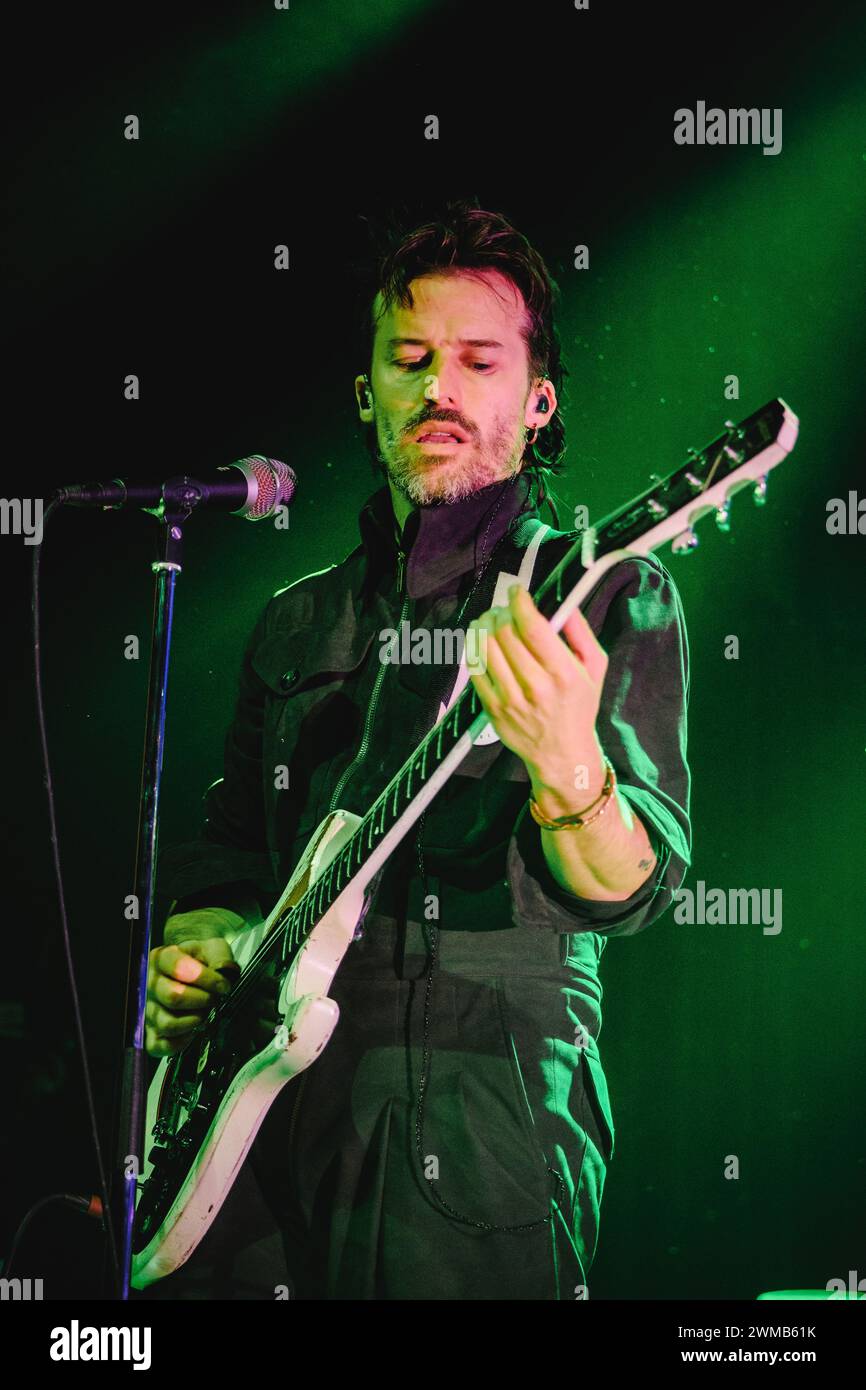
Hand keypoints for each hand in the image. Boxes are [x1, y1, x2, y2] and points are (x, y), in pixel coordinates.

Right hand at [145, 928, 238, 1057]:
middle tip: (215, 998)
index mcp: (161, 958)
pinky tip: (193, 1030)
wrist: (192, 968)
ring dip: (194, 1020)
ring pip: (167, 1023)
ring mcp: (148, 1009)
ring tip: (205, 1012)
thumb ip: (219, 956)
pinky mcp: (150, 1032)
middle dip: (203, 1000)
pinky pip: (160, 1045)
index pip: (179, 967)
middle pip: (173, 997)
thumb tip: (223, 974)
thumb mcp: (213, 948)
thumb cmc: (201, 959)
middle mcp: (149, 984)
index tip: (223, 984)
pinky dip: (181, 1042)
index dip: (206, 978)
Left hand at [467, 584, 608, 802]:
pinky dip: (474, 647)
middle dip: (501, 612)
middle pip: (505, 633)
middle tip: (504, 609)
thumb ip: (581, 633)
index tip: (517, 592)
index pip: (533, 627)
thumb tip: (565, 604)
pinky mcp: (492, 708)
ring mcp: (510, 699)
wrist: (562, 754)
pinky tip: (481, 640)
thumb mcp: (594, 669)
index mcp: (563, 673)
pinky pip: (474, 669)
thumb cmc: (579, 708)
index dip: (519, 602)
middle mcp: (535, 686)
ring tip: (490, 620)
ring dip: (484, 625)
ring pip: (485, 647)